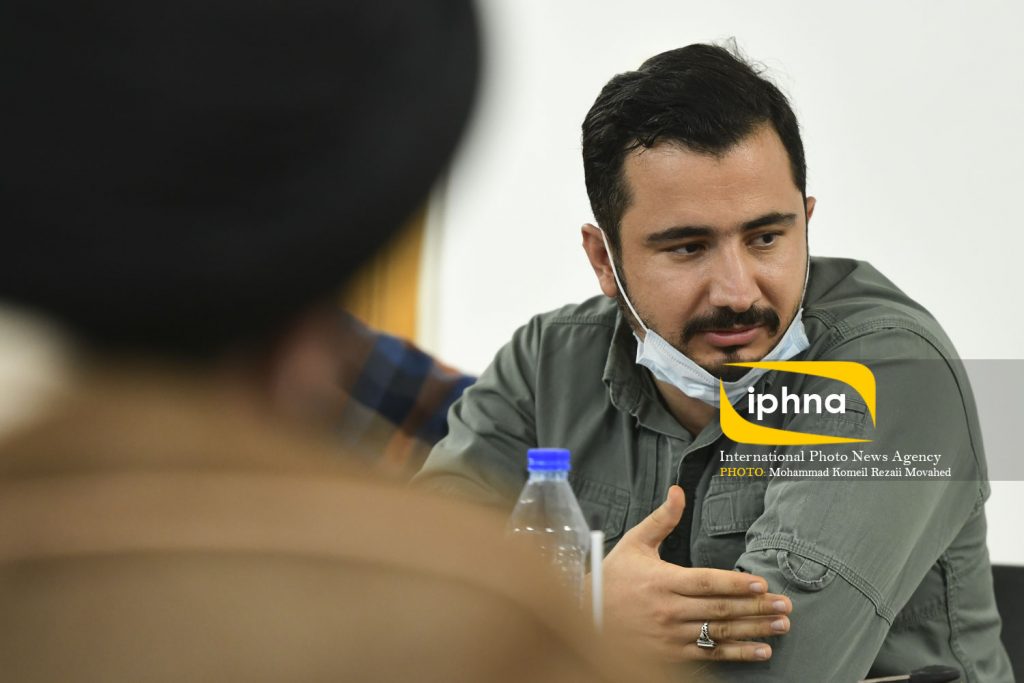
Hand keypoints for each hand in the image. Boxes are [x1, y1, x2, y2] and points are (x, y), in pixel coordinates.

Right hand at [600, 485, 790, 662]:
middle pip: (719, 608)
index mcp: (662, 581)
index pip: (706, 581)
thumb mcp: (634, 543)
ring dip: (753, 631)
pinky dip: (736, 654)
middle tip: (786, 606)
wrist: (586, 616)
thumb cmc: (612, 578)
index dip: (735, 583)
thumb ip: (662, 519)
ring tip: (781, 626)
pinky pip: (708, 654)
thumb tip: (678, 490)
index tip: (761, 583)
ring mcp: (669, 636)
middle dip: (756, 608)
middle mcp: (668, 610)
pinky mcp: (670, 654)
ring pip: (718, 633)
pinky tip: (760, 651)